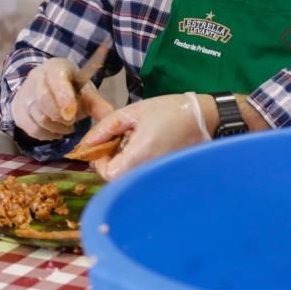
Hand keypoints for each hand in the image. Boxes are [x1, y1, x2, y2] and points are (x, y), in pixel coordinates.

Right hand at [11, 58, 114, 140]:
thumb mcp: (85, 92)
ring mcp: (24, 94)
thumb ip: (98, 105)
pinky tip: (56, 131)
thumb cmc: (70, 88)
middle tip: (73, 122)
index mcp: (56, 68)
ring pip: (37, 117)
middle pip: (43, 101)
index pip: (56, 80)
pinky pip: (31, 129)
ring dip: (56, 128)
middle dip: (61, 117)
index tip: (72, 115)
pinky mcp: (18, 112)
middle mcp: (35, 78)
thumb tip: (111, 119)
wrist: (44, 85)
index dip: (64, 98)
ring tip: (67, 127)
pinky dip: (46, 134)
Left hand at [77, 93, 211, 180]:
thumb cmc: (169, 111)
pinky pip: (142, 174)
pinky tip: (143, 147)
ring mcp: (156, 175)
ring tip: (131, 142)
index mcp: (139, 155)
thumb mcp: (134, 112)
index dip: (100, 162)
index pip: (108, 174)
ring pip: (129, 177)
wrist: (204, 117)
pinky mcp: (163, 174)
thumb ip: (106, 127)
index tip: (104, 145)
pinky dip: (136, 164)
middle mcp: (147, 171)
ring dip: (123, 163)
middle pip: (118, 179)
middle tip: (116, 141)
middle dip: (111, 161)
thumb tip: (86, 142)